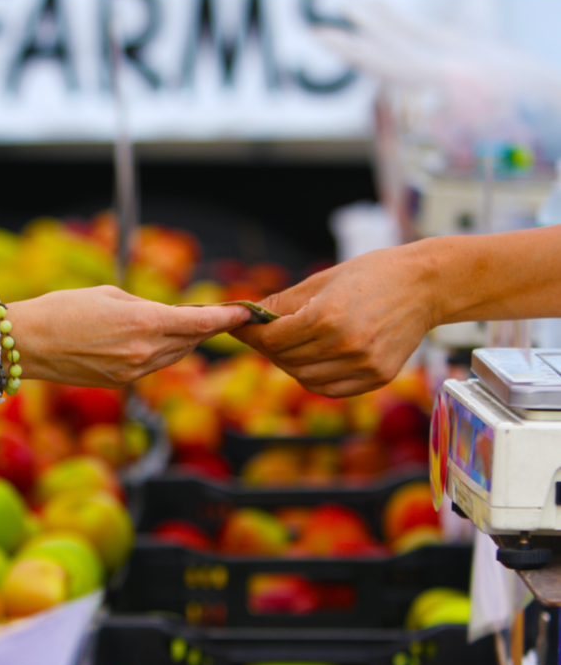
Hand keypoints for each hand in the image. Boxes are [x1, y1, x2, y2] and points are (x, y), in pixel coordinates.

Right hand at [9, 286, 250, 387]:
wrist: (26, 343)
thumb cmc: (62, 309)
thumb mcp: (110, 295)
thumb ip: (145, 306)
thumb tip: (166, 316)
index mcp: (145, 323)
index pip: (201, 323)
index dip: (227, 317)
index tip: (245, 312)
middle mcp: (144, 352)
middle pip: (191, 341)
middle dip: (204, 327)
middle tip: (213, 312)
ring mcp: (133, 372)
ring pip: (173, 355)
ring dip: (182, 341)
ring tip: (183, 324)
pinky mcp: (120, 383)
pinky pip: (151, 366)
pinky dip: (159, 352)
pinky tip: (152, 340)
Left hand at [231, 244, 436, 397]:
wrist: (426, 285)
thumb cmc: (372, 274)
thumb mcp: (321, 281)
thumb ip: (281, 304)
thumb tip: (245, 316)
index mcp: (326, 317)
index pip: (272, 339)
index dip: (250, 335)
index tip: (238, 327)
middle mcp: (344, 345)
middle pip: (285, 360)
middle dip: (267, 348)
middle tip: (261, 335)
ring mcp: (363, 365)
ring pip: (304, 378)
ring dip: (289, 363)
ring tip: (289, 345)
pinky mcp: (377, 377)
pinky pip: (330, 389)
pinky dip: (313, 379)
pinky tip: (313, 361)